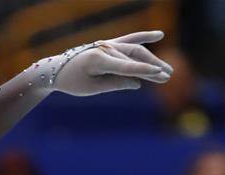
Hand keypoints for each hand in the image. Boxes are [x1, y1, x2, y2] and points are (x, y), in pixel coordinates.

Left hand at [43, 31, 172, 95]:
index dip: (143, 70)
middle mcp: (104, 48)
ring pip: (135, 50)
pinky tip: (159, 35)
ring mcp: (107, 44)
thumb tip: (137, 83)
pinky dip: (143, 38)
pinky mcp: (109, 45)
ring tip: (166, 71)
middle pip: (134, 56)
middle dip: (152, 67)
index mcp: (97, 60)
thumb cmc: (72, 81)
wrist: (57, 69)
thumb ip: (114, 84)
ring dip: (152, 59)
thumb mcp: (91, 88)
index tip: (159, 74)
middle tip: (167, 77)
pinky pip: (129, 41)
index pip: (125, 66)